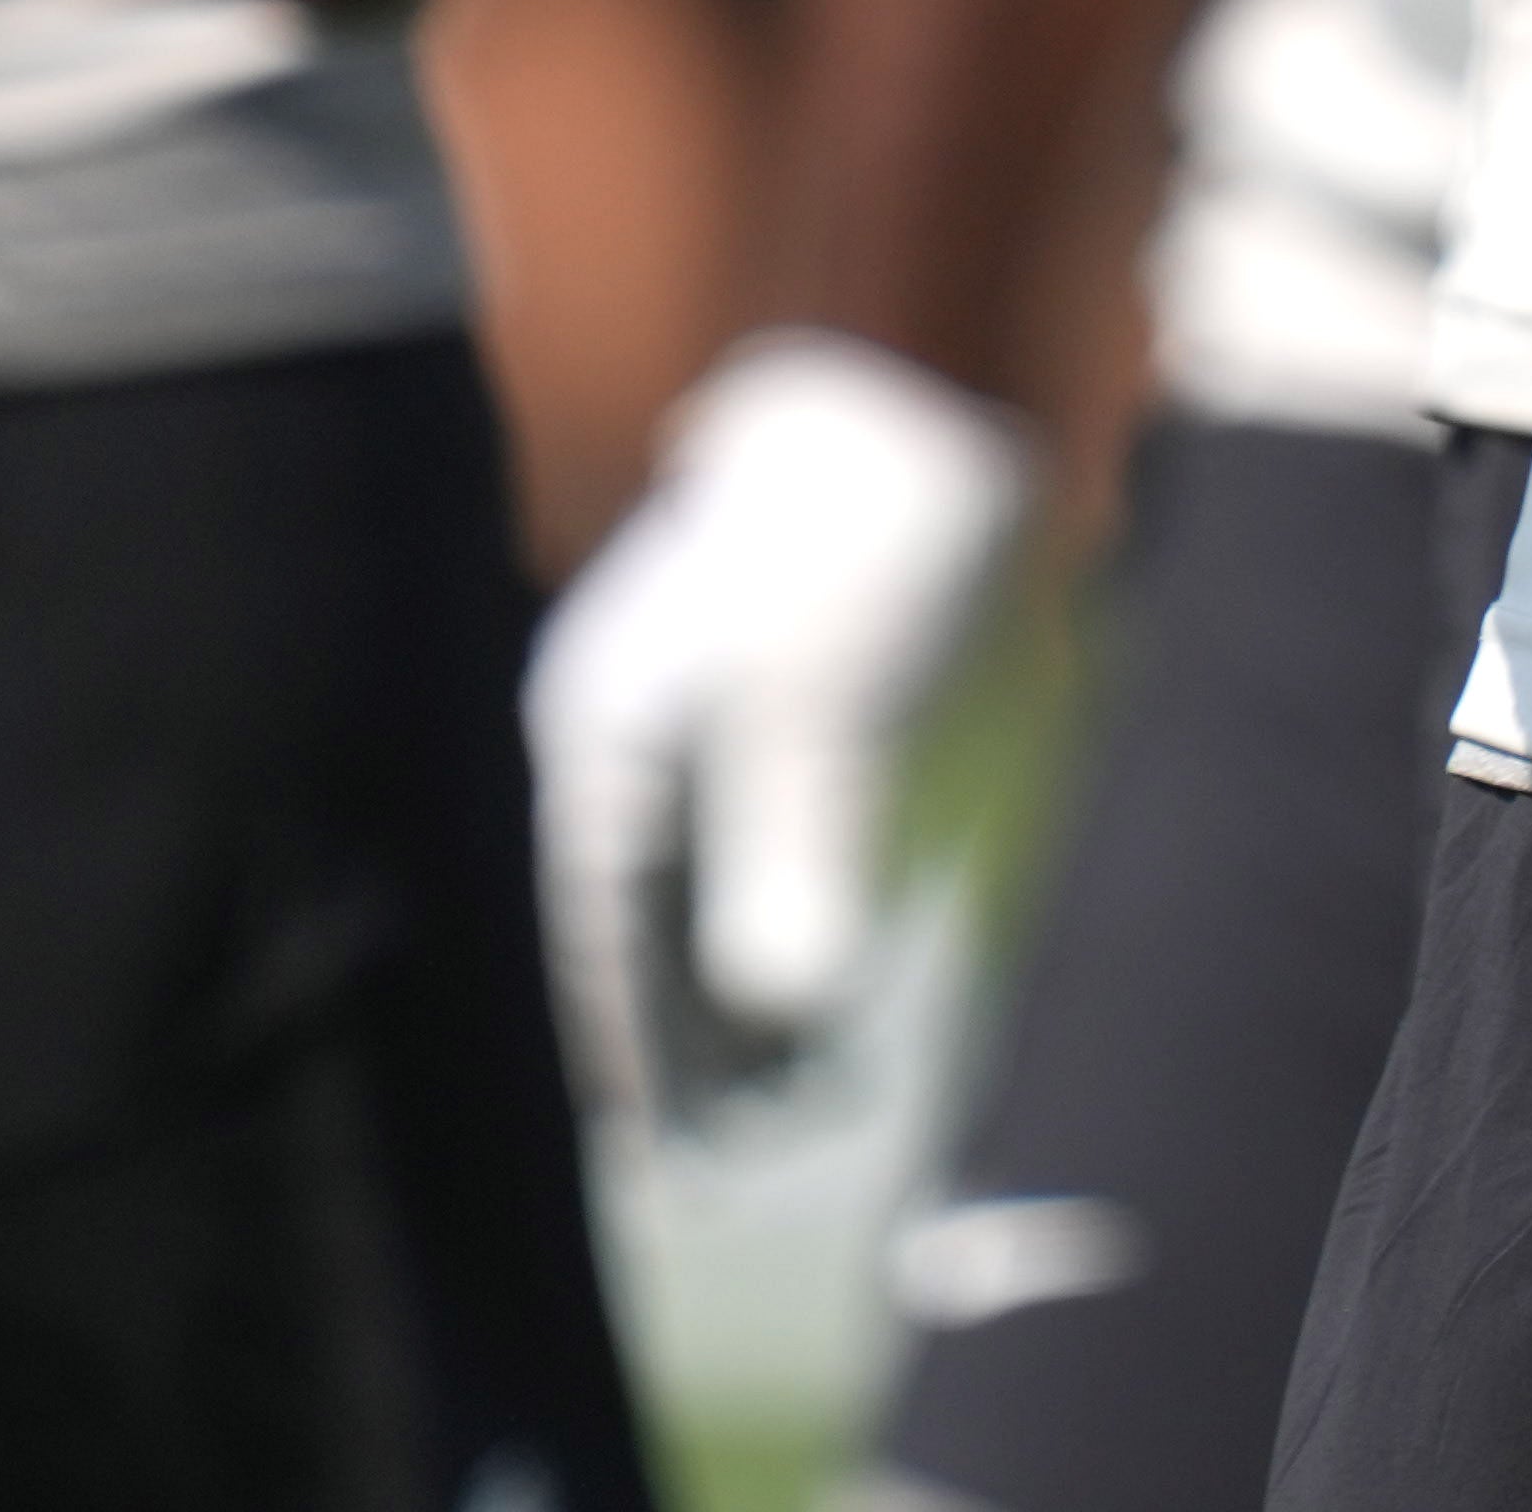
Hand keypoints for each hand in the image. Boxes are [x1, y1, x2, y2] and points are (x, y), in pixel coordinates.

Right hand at [528, 330, 1031, 1126]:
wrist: (930, 384)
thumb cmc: (858, 535)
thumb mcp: (822, 701)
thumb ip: (795, 851)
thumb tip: (784, 1002)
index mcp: (605, 731)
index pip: (601, 926)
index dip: (634, 1041)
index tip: (667, 1146)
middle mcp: (640, 736)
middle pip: (645, 923)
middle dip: (695, 1038)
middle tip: (746, 1148)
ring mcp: (713, 721)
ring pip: (705, 895)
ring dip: (744, 999)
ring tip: (803, 1100)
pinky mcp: (791, 711)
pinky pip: (765, 851)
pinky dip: (793, 929)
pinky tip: (840, 997)